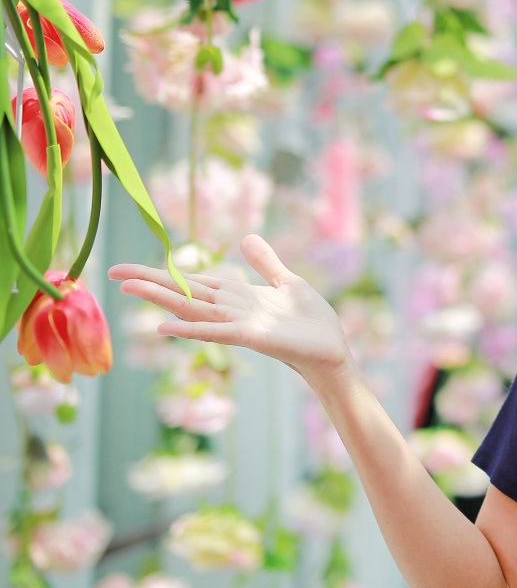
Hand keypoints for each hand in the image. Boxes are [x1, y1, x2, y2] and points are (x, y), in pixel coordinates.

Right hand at [109, 235, 353, 383]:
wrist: (331, 349)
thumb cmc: (311, 321)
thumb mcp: (288, 282)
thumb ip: (265, 263)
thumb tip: (247, 237)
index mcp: (238, 296)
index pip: (194, 281)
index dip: (166, 272)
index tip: (133, 267)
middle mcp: (231, 310)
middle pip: (184, 292)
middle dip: (151, 281)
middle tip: (113, 272)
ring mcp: (238, 323)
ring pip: (192, 307)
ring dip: (161, 298)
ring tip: (128, 288)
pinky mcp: (251, 336)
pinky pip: (215, 331)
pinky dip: (190, 329)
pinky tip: (162, 328)